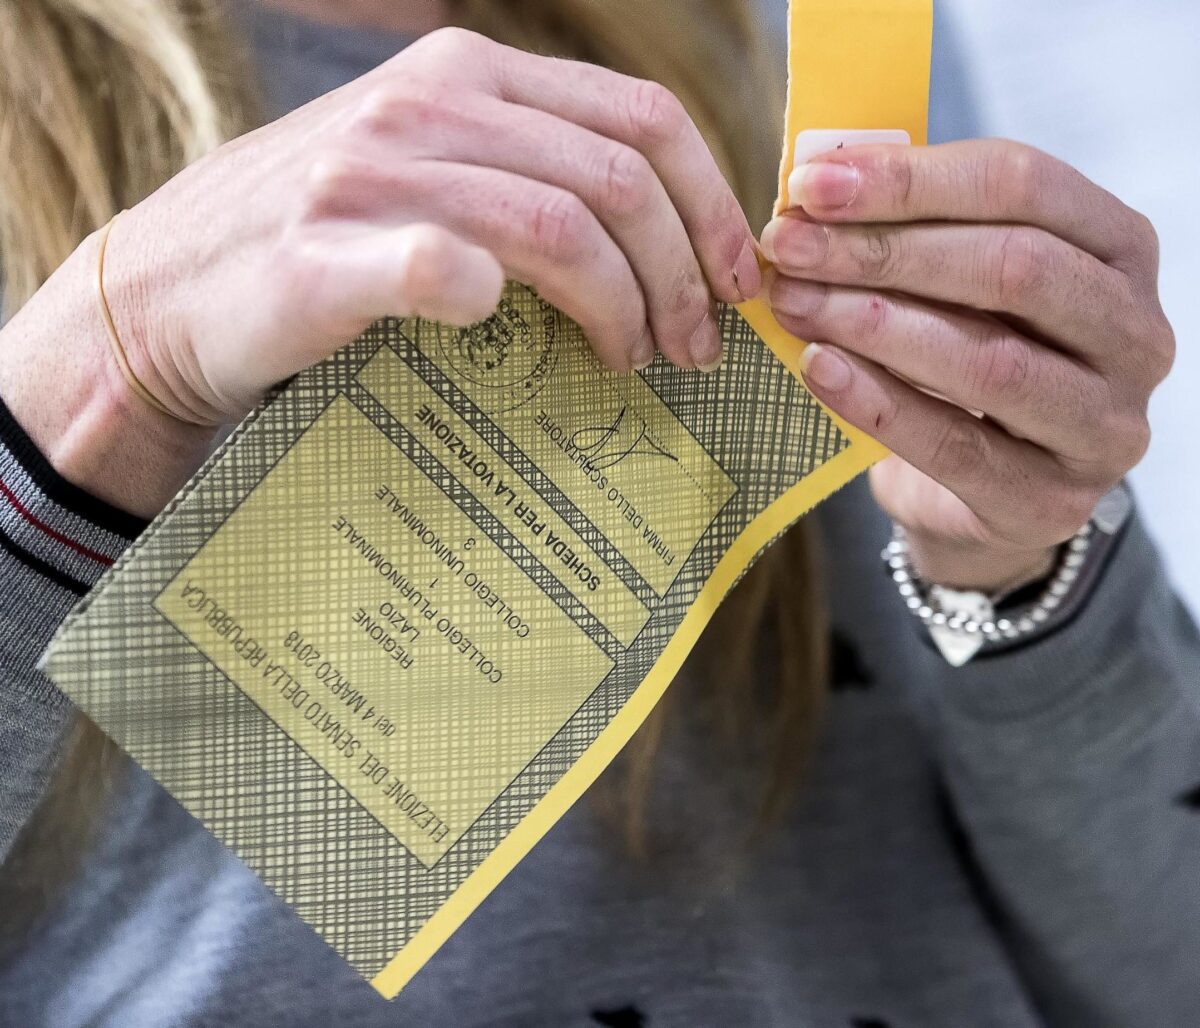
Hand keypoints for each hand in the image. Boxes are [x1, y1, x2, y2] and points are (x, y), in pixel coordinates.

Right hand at [114, 27, 756, 419]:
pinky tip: (506, 329)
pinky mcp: (322, 254)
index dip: (709, 201)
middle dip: (680, 269)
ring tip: (633, 359)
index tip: (736, 280)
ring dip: (620, 303)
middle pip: (616, 175)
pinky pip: (434, 263)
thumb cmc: (325, 246)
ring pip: (556, 222)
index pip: (640, 116)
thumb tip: (663, 243)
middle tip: (693, 344)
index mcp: (468, 74)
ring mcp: (371, 173)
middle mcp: (426, 103)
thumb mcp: (434, 173)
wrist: (170, 294)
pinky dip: (483, 293)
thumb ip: (530, 177)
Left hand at [763, 139, 1174, 591]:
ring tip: (794, 305)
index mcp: (1120, 248)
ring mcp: (1105, 424)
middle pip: (1013, 268)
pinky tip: (819, 370)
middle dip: (884, 251)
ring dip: (875, 325)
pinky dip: (878, 404)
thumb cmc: (963, 367)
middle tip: (788, 248)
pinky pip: (956, 446)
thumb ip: (911, 234)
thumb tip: (818, 186)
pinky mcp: (1052, 501)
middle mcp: (1135, 333)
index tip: (812, 184)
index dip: (911, 179)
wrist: (978, 499)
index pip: (1023, 185)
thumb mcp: (952, 288)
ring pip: (991, 361)